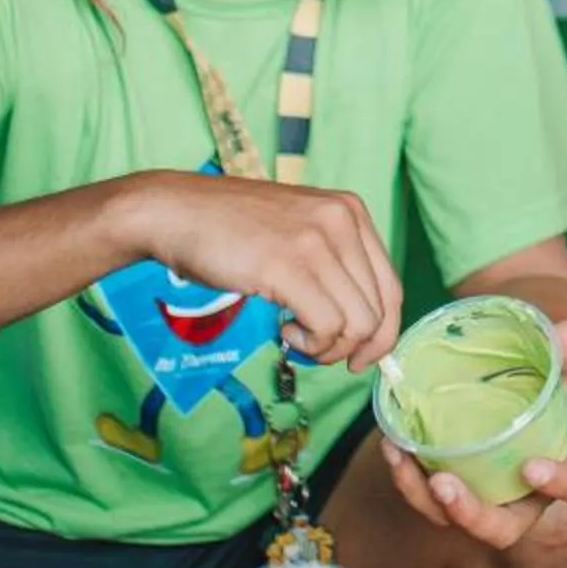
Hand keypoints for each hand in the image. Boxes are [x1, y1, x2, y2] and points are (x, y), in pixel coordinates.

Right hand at [125, 172, 403, 372]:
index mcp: (351, 212)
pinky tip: (286, 331)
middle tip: (319, 352)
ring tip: (296, 336)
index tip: (358, 356)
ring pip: (358, 324)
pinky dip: (312, 344)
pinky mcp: (287, 265)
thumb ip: (333, 267)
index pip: (392, 287)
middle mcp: (342, 221)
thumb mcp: (298, 233)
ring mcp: (316, 241)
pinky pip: (327, 326)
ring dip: (329, 348)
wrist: (175, 211)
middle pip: (379, 310)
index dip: (381, 333)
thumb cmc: (231, 230)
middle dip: (354, 347)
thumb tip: (364, 330)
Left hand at [381, 319, 566, 567]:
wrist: (521, 406)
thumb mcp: (557, 376)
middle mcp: (526, 501)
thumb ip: (562, 356)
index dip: (559, 484)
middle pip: (502, 529)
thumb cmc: (547, 397)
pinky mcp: (455, 496)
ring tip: (402, 457)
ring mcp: (487, 503)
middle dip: (470, 514)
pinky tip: (393, 446)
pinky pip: (428, 500)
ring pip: (454, 520)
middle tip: (443, 484)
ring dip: (423, 495)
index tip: (531, 466)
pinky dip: (408, 477)